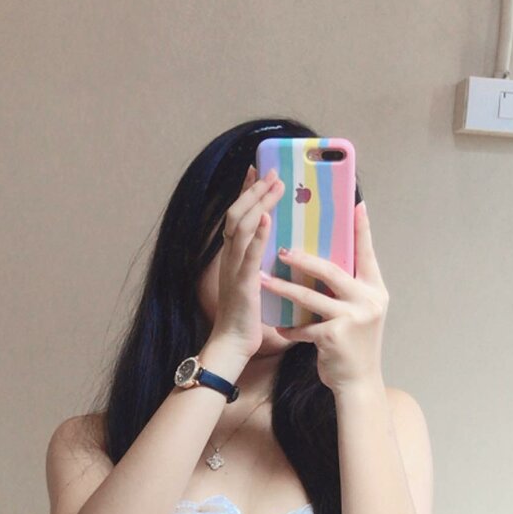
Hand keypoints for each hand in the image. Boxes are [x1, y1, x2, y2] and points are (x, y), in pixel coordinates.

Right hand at [211, 163, 284, 358]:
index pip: (238, 216)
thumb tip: (282, 248)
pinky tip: (268, 218)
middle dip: (254, 190)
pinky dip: (258, 234)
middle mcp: (230, 256)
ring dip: (258, 203)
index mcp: (233, 256)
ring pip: (241, 226)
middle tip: (271, 171)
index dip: (246, 192)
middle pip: (237, 214)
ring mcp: (233, 267)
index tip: (256, 170)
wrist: (232, 343)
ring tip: (274, 186)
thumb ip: (262, 264)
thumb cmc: (246, 317)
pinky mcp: (242, 282)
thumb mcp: (255, 282)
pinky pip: (248, 254)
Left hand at [258, 200, 387, 392]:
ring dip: (283, 288)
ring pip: (310, 296)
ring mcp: (352, 318)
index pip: (367, 253)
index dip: (362, 229)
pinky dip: (289, 327)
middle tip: (281, 249)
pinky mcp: (333, 336)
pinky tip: (277, 327)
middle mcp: (368, 300)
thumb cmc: (353, 345)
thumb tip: (327, 261)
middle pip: (331, 270)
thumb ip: (349, 289)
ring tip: (263, 280)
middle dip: (304, 258)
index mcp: (375, 289)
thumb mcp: (359, 313)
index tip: (355, 204)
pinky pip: (303, 326)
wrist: (358, 383)